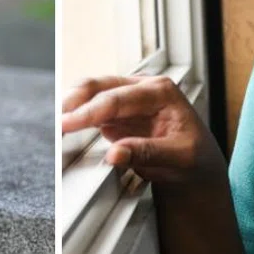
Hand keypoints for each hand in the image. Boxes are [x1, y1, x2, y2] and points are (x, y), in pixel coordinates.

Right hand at [60, 75, 226, 186]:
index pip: (116, 99)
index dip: (89, 112)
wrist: (197, 166)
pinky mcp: (119, 113)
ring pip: (93, 93)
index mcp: (161, 92)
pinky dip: (78, 115)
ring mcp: (130, 99)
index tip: (67, 124)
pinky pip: (94, 109)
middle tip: (56, 121)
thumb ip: (147, 154)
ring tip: (57, 124)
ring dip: (73, 106)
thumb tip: (115, 153)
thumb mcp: (179, 158)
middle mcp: (143, 88)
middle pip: (100, 86)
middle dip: (75, 101)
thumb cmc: (194, 158)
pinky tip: (66, 126)